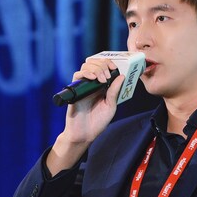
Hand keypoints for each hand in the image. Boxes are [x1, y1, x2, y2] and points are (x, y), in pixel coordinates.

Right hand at [46, 59, 123, 174]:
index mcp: (102, 86)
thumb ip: (114, 91)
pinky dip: (86, 72)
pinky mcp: (75, 90)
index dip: (109, 63)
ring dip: (96, 68)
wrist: (84, 134)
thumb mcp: (111, 106)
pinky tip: (93, 78)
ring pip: (86, 66)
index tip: (115, 67)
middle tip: (108, 75)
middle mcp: (92, 84)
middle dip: (103, 65)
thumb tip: (121, 76)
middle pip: (95, 63)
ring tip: (102, 79)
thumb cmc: (97, 122)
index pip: (104, 67)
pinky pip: (77, 75)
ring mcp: (83, 86)